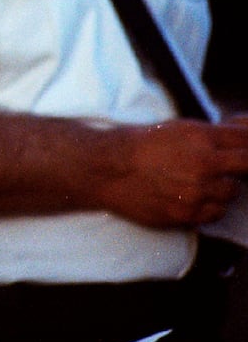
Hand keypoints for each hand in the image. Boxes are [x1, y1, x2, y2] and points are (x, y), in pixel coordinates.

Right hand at [98, 119, 247, 225]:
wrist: (107, 169)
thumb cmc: (139, 144)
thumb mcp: (177, 127)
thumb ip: (212, 132)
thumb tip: (243, 129)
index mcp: (200, 137)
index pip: (246, 141)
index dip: (247, 145)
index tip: (243, 150)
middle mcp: (204, 164)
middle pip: (247, 167)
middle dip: (240, 166)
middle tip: (228, 167)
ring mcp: (197, 192)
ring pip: (232, 193)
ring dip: (223, 187)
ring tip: (202, 182)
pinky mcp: (186, 214)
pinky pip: (216, 213)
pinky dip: (210, 206)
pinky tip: (194, 197)